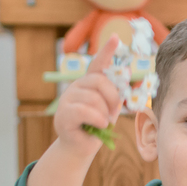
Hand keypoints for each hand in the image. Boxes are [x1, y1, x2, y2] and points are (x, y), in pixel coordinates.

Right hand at [53, 36, 122, 156]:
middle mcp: (76, 87)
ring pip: (94, 99)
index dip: (107, 50)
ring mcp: (67, 99)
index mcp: (89, 83)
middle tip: (112, 114)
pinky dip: (97, 120)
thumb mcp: (109, 109)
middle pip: (100, 81)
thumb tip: (123, 77)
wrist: (80, 147)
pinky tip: (98, 126)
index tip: (116, 38)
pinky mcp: (63, 114)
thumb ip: (114, 94)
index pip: (97, 64)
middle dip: (112, 98)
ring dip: (104, 114)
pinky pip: (85, 111)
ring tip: (102, 123)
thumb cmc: (96, 127)